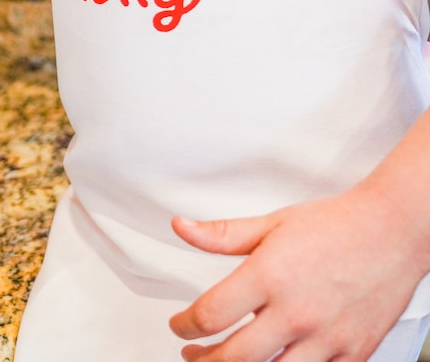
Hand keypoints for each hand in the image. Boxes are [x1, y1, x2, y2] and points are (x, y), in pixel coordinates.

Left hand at [169, 185, 426, 360]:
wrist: (393, 232)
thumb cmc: (335, 226)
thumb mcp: (270, 224)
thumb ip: (220, 234)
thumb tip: (180, 228)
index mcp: (270, 277)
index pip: (210, 315)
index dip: (184, 326)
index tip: (179, 325)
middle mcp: (297, 312)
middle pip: (234, 357)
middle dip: (203, 360)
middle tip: (192, 352)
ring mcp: (327, 338)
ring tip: (224, 361)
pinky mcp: (353, 352)